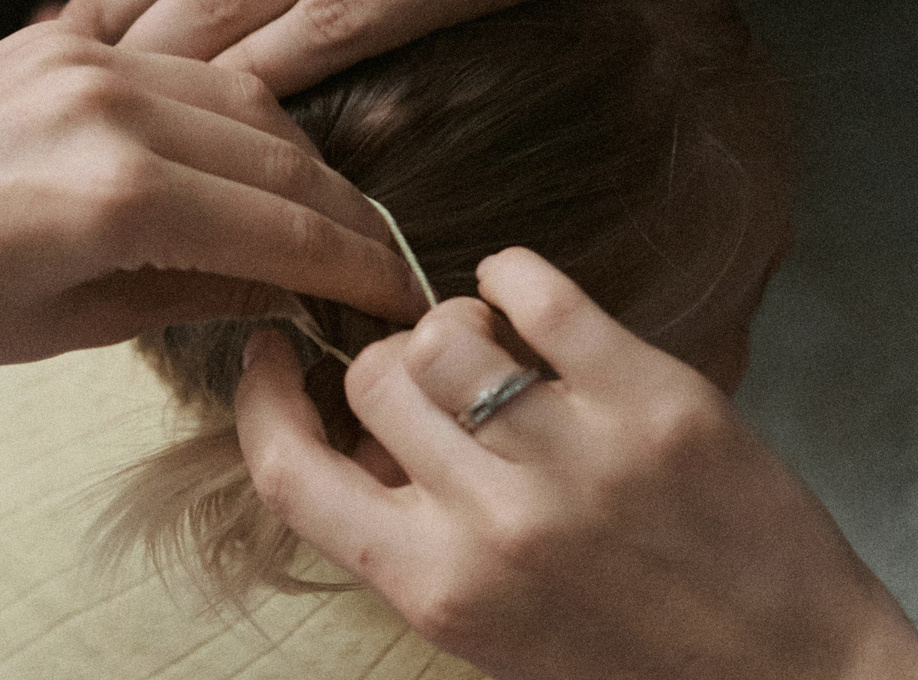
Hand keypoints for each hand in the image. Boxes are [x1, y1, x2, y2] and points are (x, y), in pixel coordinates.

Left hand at [0, 21, 427, 374]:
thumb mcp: (63, 327)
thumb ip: (193, 293)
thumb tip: (294, 289)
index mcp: (111, 195)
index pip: (286, 228)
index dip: (360, 268)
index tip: (405, 299)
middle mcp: (107, 107)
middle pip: (282, 155)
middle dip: (345, 215)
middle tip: (382, 265)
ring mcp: (81, 57)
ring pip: (243, 100)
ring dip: (296, 159)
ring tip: (323, 221)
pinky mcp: (57, 36)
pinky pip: (182, 70)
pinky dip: (230, 117)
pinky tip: (245, 166)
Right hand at [235, 249, 917, 679]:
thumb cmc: (633, 655)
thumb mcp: (489, 628)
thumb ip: (410, 536)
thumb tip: (361, 428)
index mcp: (439, 588)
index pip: (291, 473)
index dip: (264, 401)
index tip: (275, 358)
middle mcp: (495, 521)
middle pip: (375, 378)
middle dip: (390, 368)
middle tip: (436, 385)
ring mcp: (575, 453)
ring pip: (446, 327)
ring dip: (455, 324)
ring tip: (494, 352)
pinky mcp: (652, 396)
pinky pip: (539, 291)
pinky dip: (516, 276)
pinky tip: (526, 299)